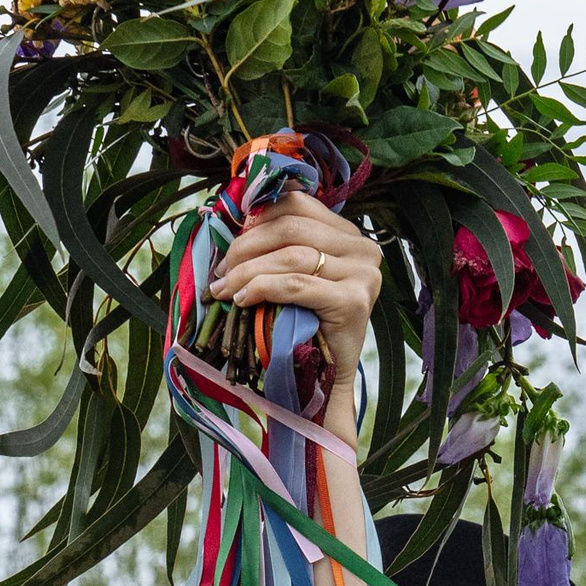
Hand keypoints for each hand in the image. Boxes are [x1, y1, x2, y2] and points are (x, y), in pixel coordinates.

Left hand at [207, 190, 382, 386]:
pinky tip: (242, 300)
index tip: (231, 246)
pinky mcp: (354, 302)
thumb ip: (280, 246)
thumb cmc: (306, 325)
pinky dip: (262, 288)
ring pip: (290, 256)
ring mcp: (363, 275)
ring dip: (247, 271)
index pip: (297, 205)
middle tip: (222, 272)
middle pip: (290, 227)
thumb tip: (240, 220)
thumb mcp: (296, 275)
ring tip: (225, 289)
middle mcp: (363, 248)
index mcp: (349, 235)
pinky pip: (296, 285)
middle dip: (246, 247)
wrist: (327, 380)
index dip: (257, 219)